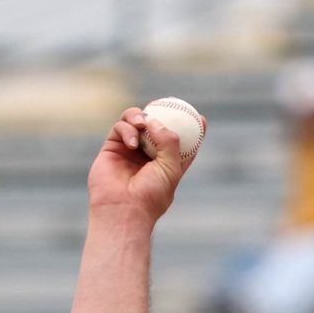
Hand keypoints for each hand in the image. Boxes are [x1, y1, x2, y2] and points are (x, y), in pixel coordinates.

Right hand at [86, 105, 202, 221]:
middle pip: (157, 125)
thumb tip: (158, 121)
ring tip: (143, 123)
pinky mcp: (112, 147)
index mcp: (167, 163)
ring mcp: (129, 150)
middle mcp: (148, 154)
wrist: (122, 209)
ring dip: (140, 116)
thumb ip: (170, 142)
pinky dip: (127, 129)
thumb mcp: (170, 169)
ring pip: (136, 120)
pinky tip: (132, 142)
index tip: (201, 118)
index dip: (192, 129)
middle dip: (162, 112)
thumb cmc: (150, 195)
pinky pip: (120, 127)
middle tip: (167, 103)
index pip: (182, 142)